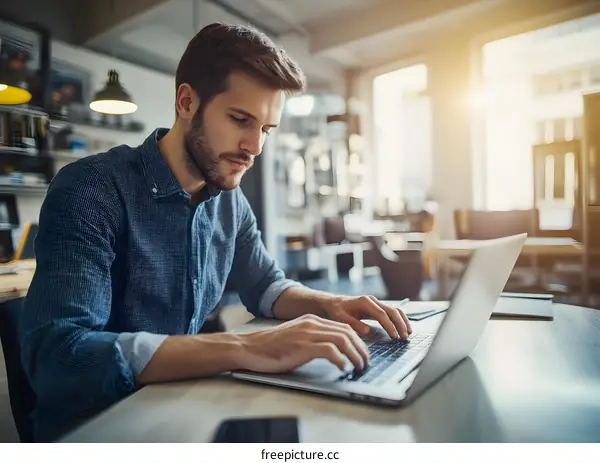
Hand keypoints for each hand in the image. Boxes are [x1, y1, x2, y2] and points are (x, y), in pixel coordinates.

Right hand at [238, 314, 368, 372]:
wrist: (249, 347)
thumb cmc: (270, 347)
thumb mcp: (296, 337)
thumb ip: (313, 339)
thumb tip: (332, 352)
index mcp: (312, 320)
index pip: (344, 327)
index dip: (358, 341)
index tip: (362, 354)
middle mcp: (312, 324)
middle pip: (347, 332)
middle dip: (361, 349)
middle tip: (365, 363)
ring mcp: (307, 334)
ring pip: (343, 339)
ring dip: (355, 355)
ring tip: (359, 367)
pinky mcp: (302, 346)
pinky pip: (330, 350)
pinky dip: (341, 359)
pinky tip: (343, 368)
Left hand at [322, 295, 411, 339]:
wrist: (335, 303)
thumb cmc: (337, 311)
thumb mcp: (341, 318)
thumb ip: (354, 325)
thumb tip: (368, 331)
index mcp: (364, 302)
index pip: (381, 314)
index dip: (389, 326)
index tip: (395, 336)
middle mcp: (373, 300)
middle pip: (392, 311)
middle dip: (400, 324)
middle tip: (405, 337)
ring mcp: (377, 303)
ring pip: (395, 310)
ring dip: (403, 321)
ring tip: (408, 334)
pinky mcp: (378, 307)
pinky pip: (393, 312)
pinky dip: (400, 319)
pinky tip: (404, 328)